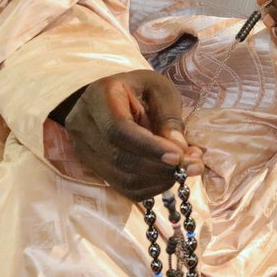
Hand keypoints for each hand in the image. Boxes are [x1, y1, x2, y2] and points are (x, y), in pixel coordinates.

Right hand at [62, 69, 203, 199]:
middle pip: (119, 158)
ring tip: (185, 168)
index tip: (179, 156)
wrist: (110, 98)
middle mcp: (83, 125)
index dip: (149, 147)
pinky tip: (168, 176)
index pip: (118, 130)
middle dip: (160, 167)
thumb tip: (180, 151)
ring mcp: (83, 150)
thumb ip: (169, 117)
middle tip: (193, 165)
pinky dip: (150, 187)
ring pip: (120, 178)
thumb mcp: (160, 89)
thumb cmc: (139, 90)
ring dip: (158, 179)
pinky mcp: (93, 168)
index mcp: (100, 97)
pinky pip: (122, 187)